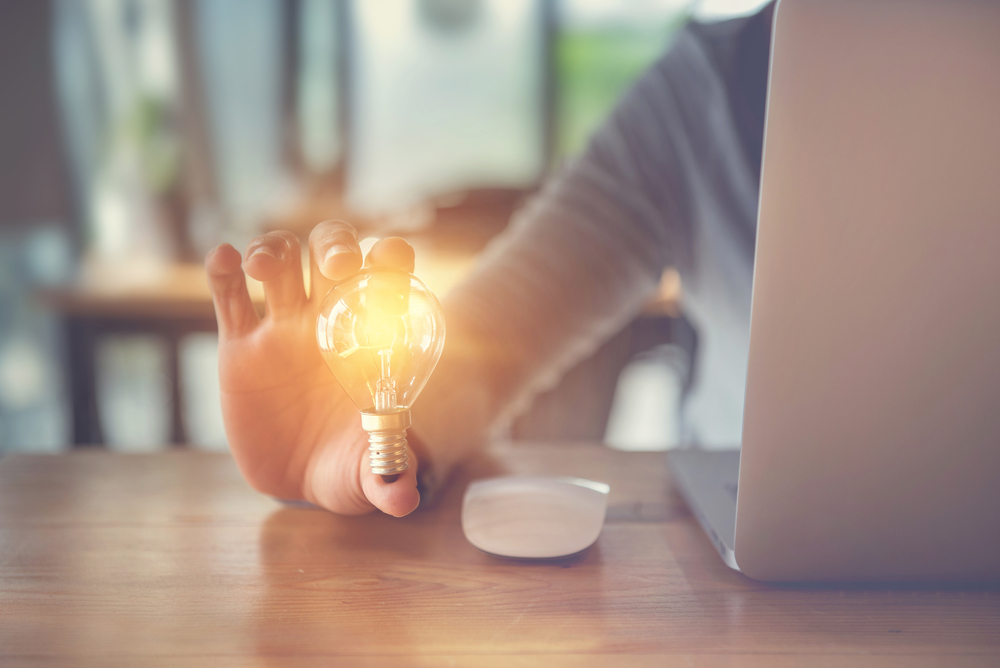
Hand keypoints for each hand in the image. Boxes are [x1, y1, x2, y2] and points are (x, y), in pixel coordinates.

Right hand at [205, 221, 419, 515]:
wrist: (299, 479)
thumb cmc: (347, 466)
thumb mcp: (367, 476)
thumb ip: (387, 481)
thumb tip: (403, 501)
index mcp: (370, 338)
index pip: (387, 277)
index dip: (390, 258)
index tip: (392, 261)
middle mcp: (328, 320)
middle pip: (332, 253)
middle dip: (335, 247)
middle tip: (335, 268)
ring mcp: (281, 329)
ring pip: (279, 261)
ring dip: (273, 250)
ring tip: (263, 266)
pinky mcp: (239, 346)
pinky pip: (228, 294)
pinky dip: (223, 270)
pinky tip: (226, 261)